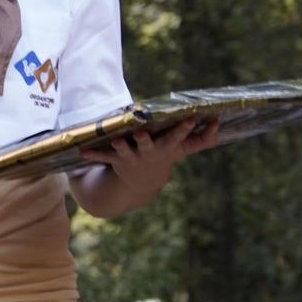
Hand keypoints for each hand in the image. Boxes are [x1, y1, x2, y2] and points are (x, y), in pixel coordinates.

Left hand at [78, 117, 218, 202]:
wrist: (142, 183)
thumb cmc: (165, 156)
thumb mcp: (183, 149)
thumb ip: (202, 138)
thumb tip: (219, 122)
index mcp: (165, 148)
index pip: (176, 137)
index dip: (183, 129)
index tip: (190, 118)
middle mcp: (148, 153)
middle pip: (149, 145)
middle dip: (146, 140)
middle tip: (141, 132)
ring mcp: (131, 157)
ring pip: (125, 151)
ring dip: (120, 147)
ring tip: (115, 141)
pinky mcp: (115, 159)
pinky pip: (102, 155)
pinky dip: (93, 153)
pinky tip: (81, 150)